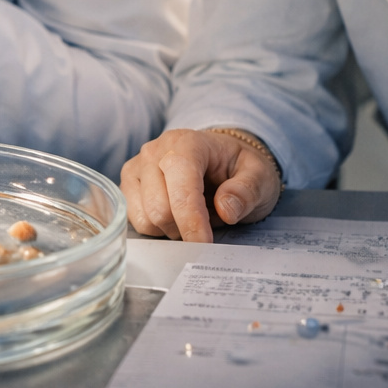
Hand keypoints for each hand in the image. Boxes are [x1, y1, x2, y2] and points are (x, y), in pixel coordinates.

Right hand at [121, 129, 281, 241]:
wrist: (219, 159)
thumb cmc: (237, 168)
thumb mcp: (259, 176)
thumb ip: (247, 190)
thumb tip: (226, 210)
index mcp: (187, 143)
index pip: (181, 186)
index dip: (191, 219)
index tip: (204, 244)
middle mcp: (154, 151)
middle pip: (159, 207)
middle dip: (184, 228)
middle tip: (207, 228)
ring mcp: (137, 167)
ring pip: (145, 218)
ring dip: (170, 229)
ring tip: (190, 218)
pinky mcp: (128, 184)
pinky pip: (134, 220)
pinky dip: (157, 228)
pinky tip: (174, 217)